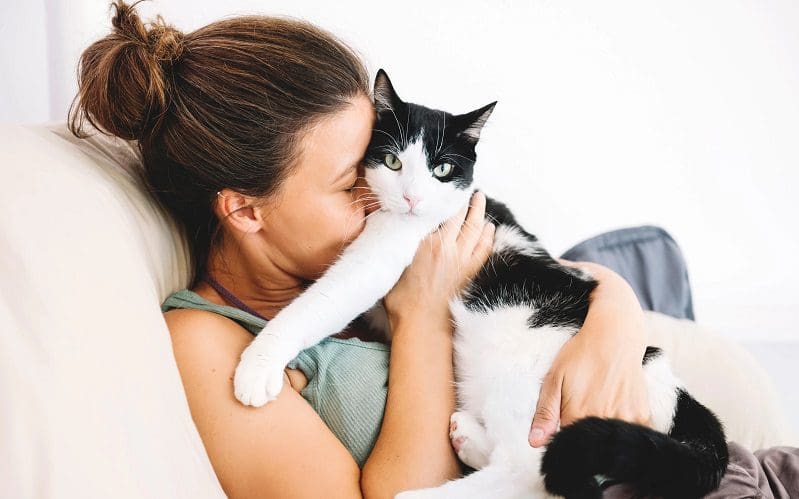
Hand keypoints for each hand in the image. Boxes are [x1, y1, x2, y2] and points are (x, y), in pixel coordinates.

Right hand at [383, 191, 495, 331]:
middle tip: (468, 188)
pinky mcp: (470, 272)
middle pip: (460, 216)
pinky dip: (489, 236)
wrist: (421, 323)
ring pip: (476, 228)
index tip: (446, 190)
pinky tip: (490, 228)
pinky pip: (485, 248)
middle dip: (466, 200)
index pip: (439, 213)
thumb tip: (395, 231)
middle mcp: (447, 246)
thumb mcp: (394, 265)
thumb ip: (400, 245)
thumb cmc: (401, 299)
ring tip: (480, 199)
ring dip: (480, 212)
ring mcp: (462, 259)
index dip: (445, 200)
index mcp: (426, 242)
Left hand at [528, 259, 650, 446]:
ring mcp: (626, 418)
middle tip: (583, 404)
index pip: (567, 444)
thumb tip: (535, 443)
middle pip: (590, 445)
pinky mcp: (642, 415)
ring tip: (598, 401)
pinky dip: (620, 427)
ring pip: (610, 441)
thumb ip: (545, 413)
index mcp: (578, 416)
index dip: (562, 439)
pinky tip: (613, 405)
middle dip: (582, 435)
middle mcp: (604, 420)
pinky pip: (629, 433)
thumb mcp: (554, 379)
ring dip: (601, 432)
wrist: (616, 335)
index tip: (563, 424)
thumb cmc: (581, 355)